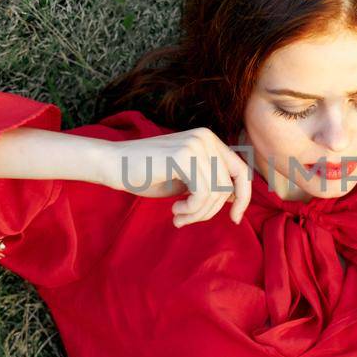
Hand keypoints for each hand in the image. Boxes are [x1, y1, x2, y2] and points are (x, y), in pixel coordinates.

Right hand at [110, 128, 253, 226]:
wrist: (113, 164)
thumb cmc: (147, 174)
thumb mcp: (186, 179)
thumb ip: (210, 183)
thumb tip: (237, 198)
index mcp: (209, 140)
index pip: (241, 170)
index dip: (243, 197)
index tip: (235, 218)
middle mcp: (206, 137)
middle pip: (229, 185)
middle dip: (211, 210)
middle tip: (187, 219)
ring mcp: (196, 144)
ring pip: (217, 192)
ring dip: (199, 213)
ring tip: (180, 216)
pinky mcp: (184, 156)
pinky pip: (203, 193)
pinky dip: (192, 209)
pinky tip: (176, 210)